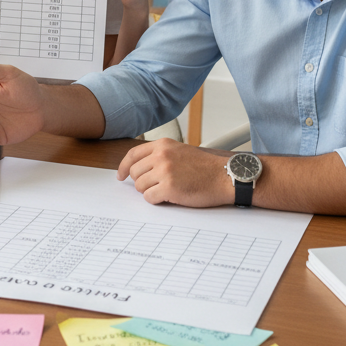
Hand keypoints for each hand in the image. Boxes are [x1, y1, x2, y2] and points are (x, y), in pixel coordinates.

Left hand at [117, 138, 233, 205]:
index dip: (123, 167)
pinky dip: (156, 200)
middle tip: (155, 186)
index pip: (133, 155)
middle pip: (135, 173)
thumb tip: (137, 168)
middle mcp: (161, 156)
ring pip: (140, 186)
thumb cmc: (205, 167)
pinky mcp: (169, 188)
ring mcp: (165, 171)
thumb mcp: (179, 151)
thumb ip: (159, 155)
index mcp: (162, 145)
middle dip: (142, 182)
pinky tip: (169, 197)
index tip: (120, 176)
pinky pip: (149, 198)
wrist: (224, 177)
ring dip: (150, 191)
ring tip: (166, 190)